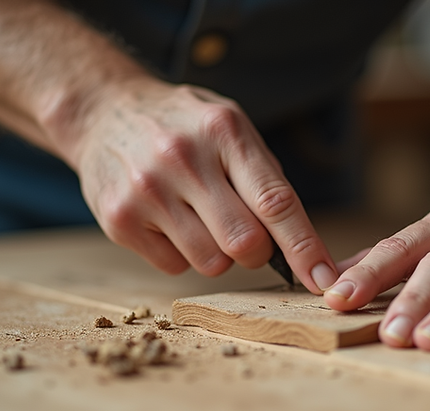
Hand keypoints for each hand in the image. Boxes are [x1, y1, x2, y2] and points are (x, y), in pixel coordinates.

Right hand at [71, 78, 338, 291]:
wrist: (105, 111)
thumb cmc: (185, 127)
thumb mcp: (230, 126)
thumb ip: (265, 177)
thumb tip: (302, 244)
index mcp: (224, 131)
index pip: (275, 201)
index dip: (304, 247)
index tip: (324, 279)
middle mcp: (183, 159)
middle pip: (245, 242)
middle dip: (258, 252)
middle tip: (248, 235)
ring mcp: (147, 190)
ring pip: (211, 263)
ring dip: (219, 254)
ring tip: (201, 218)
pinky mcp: (119, 220)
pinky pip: (174, 267)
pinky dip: (183, 255)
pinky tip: (170, 221)